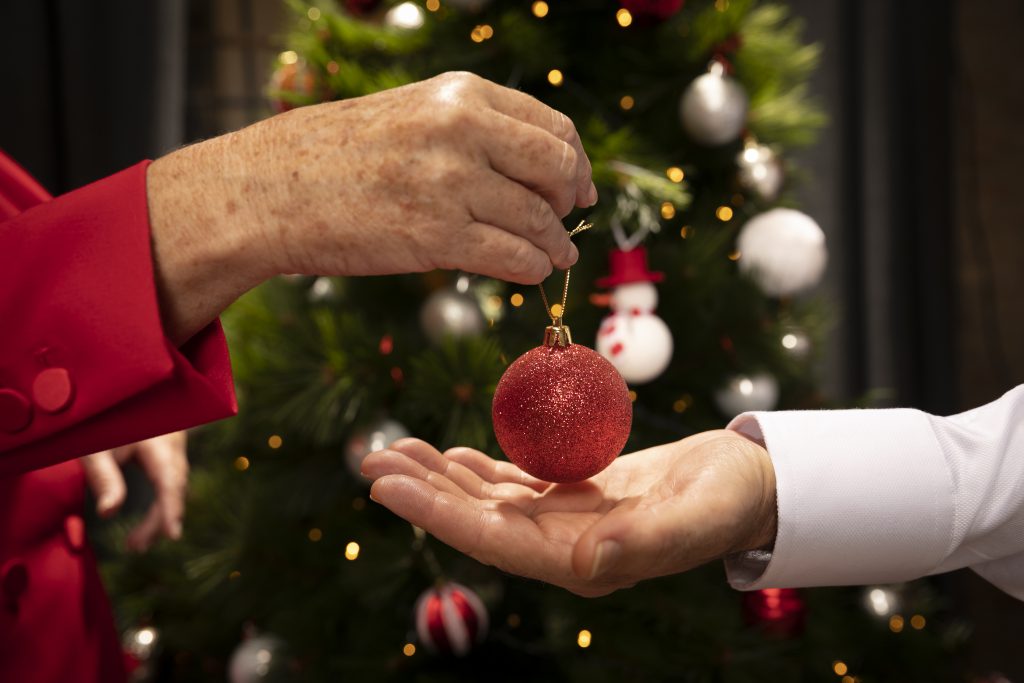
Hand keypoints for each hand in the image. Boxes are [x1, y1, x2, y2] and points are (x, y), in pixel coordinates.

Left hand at [80, 431, 188, 551]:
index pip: (169, 481)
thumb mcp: (94, 447)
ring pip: (174, 486)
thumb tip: (109, 514)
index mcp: (158, 442)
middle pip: (174, 488)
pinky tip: (148, 521)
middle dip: (158, 520)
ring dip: (159, 514)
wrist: (115, 392)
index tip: (172, 536)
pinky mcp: (168, 451)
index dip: (171, 509)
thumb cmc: (101, 419)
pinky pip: (171, 480)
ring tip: (135, 543)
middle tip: (134, 547)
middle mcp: (173, 445)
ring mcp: (175, 447)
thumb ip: (103, 478)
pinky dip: (161, 502)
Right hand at [148, 72, 596, 342]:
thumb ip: (473, 130)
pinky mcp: (436, 237)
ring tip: (556, 257)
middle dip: (570, 201)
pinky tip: (530, 273)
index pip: (553, 126)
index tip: (579, 187)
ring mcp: (450, 183)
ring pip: (539, 220)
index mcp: (460, 95)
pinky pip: (513, 257)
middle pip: (557, 168)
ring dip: (555, 246)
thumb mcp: (412, 115)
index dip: (576, 163)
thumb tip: (536, 166)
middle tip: (567, 221)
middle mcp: (462, 131)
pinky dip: (532, 269)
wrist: (269, 189)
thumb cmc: (336, 156)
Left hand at [362, 431, 776, 596]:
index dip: (436, 514)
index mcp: (580, 563)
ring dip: (440, 474)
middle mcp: (561, 547)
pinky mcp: (573, 494)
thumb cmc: (729, 500)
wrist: (748, 483)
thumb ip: (643, 544)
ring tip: (394, 446)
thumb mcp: (696, 516)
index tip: (387, 486)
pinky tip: (451, 451)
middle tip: (370, 458)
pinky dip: (479, 466)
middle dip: (422, 492)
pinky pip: (514, 481)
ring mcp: (564, 521)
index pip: (492, 540)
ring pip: (487, 499)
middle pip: (476, 519)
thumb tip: (582, 568)